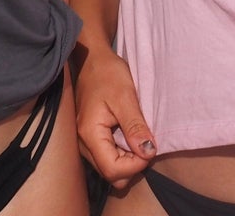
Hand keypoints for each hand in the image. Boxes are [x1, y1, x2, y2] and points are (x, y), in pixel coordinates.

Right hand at [73, 51, 157, 188]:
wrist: (92, 60)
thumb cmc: (107, 73)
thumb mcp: (125, 96)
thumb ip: (135, 127)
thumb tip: (148, 153)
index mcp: (90, 134)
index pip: (113, 170)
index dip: (135, 165)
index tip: (150, 147)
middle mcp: (83, 144)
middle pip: (110, 174)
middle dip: (132, 165)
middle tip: (145, 143)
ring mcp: (85, 143)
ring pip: (109, 168)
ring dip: (128, 159)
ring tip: (138, 136)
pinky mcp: (91, 139)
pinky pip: (107, 157)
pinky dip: (122, 153)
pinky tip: (130, 135)